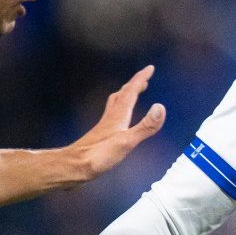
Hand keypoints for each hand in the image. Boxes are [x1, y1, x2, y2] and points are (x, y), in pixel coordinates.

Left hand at [66, 65, 165, 182]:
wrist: (75, 166)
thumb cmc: (98, 156)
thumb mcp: (127, 142)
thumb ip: (145, 126)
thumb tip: (160, 107)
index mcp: (118, 116)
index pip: (131, 91)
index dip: (141, 79)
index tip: (150, 68)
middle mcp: (110, 117)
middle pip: (123, 94)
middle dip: (134, 84)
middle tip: (144, 78)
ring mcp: (104, 126)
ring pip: (115, 104)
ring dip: (125, 95)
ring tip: (132, 93)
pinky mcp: (100, 136)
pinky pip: (112, 115)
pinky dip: (119, 110)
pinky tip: (118, 119)